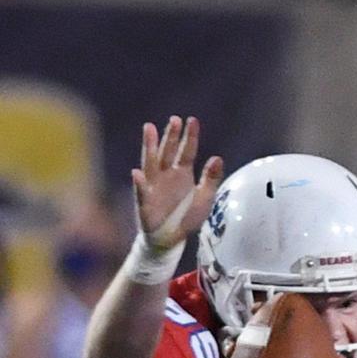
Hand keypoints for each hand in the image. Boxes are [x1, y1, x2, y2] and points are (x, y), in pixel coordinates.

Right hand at [133, 116, 222, 248]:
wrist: (172, 238)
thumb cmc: (187, 215)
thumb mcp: (205, 197)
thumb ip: (211, 178)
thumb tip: (217, 158)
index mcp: (182, 172)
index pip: (187, 151)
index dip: (189, 137)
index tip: (192, 120)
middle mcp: (166, 175)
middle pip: (168, 151)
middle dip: (170, 136)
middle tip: (174, 119)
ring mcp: (153, 186)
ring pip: (151, 163)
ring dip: (149, 147)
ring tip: (149, 129)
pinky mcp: (145, 202)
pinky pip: (141, 192)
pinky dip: (139, 183)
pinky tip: (137, 173)